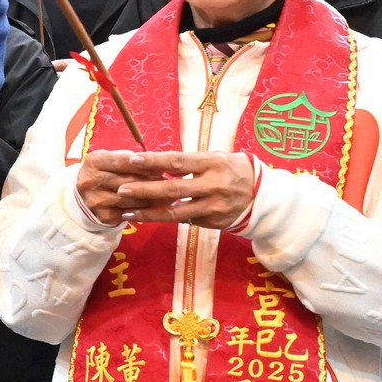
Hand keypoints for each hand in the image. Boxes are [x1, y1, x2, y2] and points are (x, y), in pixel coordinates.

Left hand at [77, 150, 258, 231]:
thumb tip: (157, 163)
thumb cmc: (231, 169)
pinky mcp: (212, 223)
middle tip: (121, 190)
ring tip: (126, 212)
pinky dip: (164, 219)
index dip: (155, 161)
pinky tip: (145, 217)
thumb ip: (189, 161)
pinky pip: (184, 221)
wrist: (261, 195)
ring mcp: (213, 207)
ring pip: (176, 213)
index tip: (132, 160)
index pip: (178, 160)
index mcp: (212, 163)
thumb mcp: (215, 157)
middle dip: (145, 190)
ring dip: (148, 213)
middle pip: (174, 189)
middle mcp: (213, 186)